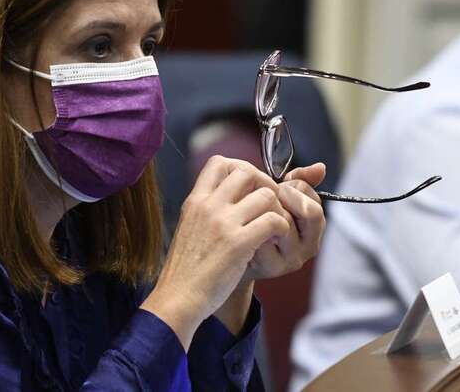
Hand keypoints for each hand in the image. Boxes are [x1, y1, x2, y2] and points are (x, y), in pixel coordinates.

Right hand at [140, 156, 289, 348]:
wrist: (178, 298)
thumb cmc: (186, 268)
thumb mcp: (189, 227)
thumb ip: (206, 208)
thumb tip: (227, 195)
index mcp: (196, 200)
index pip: (220, 162)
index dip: (241, 169)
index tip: (249, 189)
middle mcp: (209, 206)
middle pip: (248, 172)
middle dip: (265, 186)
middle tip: (270, 206)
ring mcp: (224, 223)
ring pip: (266, 195)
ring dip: (277, 210)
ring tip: (273, 227)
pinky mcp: (239, 243)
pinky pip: (274, 221)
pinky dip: (281, 230)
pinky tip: (273, 241)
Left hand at [243, 163, 326, 280]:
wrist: (233, 254)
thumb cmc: (258, 220)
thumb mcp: (280, 198)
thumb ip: (298, 182)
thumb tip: (320, 167)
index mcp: (314, 228)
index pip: (315, 202)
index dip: (293, 189)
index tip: (277, 188)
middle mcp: (308, 247)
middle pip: (309, 212)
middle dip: (282, 197)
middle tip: (261, 197)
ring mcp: (291, 259)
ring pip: (285, 222)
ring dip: (263, 210)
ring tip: (249, 211)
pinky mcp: (271, 266)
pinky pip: (263, 236)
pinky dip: (249, 227)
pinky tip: (240, 227)